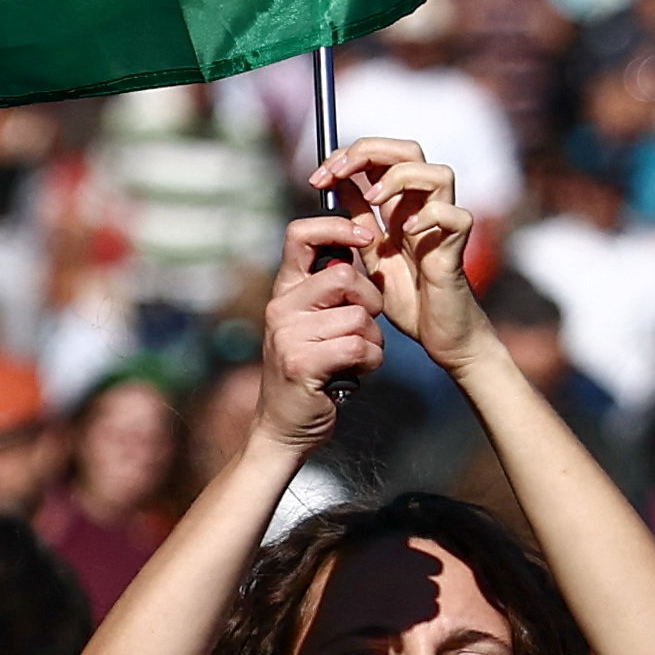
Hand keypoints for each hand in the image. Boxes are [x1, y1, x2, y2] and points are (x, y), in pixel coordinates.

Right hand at [257, 217, 386, 445]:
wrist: (283, 427)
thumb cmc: (310, 372)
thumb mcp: (311, 323)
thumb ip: (328, 290)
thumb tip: (360, 247)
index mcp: (285, 290)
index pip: (301, 234)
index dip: (337, 226)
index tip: (365, 237)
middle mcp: (281, 307)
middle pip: (344, 276)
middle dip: (370, 300)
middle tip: (365, 325)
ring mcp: (288, 336)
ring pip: (358, 317)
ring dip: (373, 341)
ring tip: (356, 357)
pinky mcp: (302, 364)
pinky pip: (358, 347)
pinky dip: (371, 362)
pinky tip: (357, 372)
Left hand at [309, 140, 487, 370]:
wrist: (439, 337)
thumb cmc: (410, 297)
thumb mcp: (372, 252)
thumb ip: (357, 218)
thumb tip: (335, 182)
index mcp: (402, 205)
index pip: (380, 156)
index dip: (348, 155)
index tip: (318, 177)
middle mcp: (424, 208)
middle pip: (409, 150)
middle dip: (370, 151)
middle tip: (339, 171)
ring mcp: (444, 226)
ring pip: (438, 174)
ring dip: (400, 178)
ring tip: (374, 198)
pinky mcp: (456, 250)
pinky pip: (454, 217)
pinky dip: (429, 217)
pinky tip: (405, 233)